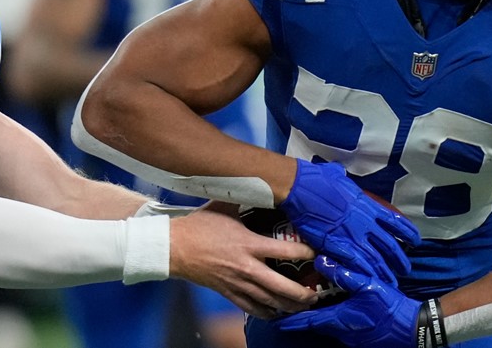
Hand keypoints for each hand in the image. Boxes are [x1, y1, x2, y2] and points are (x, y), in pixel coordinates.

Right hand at [169, 207, 319, 317]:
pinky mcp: (228, 292)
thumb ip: (245, 195)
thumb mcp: (225, 205)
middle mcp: (246, 267)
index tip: (317, 252)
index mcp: (248, 243)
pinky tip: (277, 312)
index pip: (285, 251)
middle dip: (301, 293)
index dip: (305, 252)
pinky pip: (251, 308)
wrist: (174, 247)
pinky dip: (266, 312)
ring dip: (289, 305)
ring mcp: (237, 283)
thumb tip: (261, 179)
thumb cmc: (199, 225)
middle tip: (316, 293)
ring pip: (269, 301)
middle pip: (280, 286)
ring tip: (304, 305)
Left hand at [272, 256, 420, 347]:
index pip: (307, 321)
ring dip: (320, 318)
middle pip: (316, 324)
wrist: (414, 329)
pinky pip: (343, 328)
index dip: (290, 320)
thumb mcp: (369, 286)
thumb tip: (321, 260)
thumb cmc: (390, 308)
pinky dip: (336, 319)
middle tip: (289, 308)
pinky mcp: (363, 338)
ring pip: (330, 326)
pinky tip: (339, 310)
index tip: (275, 319)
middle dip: (302, 318)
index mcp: (339, 319)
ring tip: (311, 306)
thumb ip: (345, 273)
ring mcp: (353, 338)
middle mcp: (342, 331)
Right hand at [281, 159, 420, 283]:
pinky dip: (365, 273)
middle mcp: (364, 222)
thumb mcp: (338, 176)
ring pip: (375, 258)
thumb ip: (344, 181)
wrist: (301, 187)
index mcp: (367, 205)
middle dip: (399, 260)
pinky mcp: (336, 244)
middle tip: (405, 269)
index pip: (394, 221)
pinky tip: (370, 281)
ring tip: (391, 282)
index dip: (407, 232)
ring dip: (384, 272)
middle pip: (389, 245)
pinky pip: (356, 263)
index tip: (415, 241)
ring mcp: (351, 235)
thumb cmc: (317, 179)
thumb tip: (339, 174)